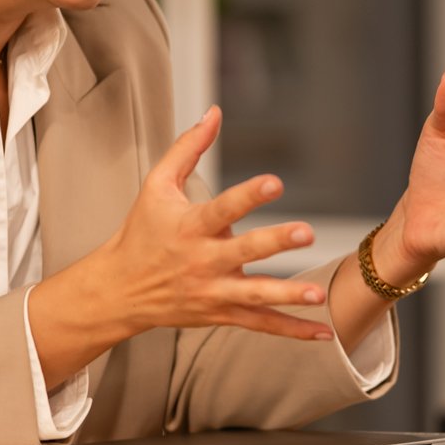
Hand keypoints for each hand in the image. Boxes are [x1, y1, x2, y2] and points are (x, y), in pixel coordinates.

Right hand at [50, 106, 330, 342]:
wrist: (119, 290)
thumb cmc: (142, 231)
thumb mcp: (157, 185)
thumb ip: (187, 147)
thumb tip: (215, 112)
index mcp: (190, 226)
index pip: (222, 208)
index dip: (248, 195)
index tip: (275, 182)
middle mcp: (202, 261)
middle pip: (243, 252)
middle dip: (275, 243)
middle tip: (307, 232)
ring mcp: (213, 292)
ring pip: (255, 296)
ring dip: (288, 295)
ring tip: (318, 294)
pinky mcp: (221, 315)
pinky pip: (260, 324)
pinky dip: (292, 330)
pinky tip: (324, 332)